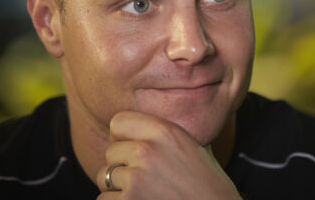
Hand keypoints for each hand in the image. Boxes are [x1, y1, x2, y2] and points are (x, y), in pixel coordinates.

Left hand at [96, 111, 241, 199]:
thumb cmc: (210, 186)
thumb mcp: (195, 147)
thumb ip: (167, 135)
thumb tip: (146, 127)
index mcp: (164, 131)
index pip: (117, 122)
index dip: (123, 138)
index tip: (132, 151)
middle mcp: (147, 150)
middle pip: (110, 151)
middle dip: (121, 166)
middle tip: (144, 179)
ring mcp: (136, 178)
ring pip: (104, 177)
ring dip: (118, 188)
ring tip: (144, 193)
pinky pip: (104, 199)